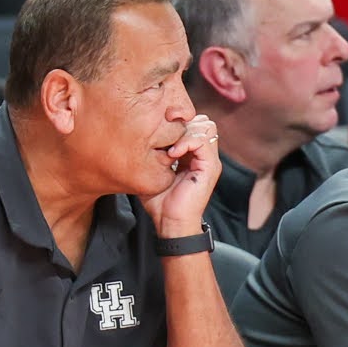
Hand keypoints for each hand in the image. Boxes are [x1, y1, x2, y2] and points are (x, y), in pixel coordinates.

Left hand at [142, 114, 219, 238]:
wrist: (171, 224)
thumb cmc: (160, 203)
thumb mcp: (153, 173)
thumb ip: (152, 155)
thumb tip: (137, 139)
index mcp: (194, 156)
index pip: (194, 124)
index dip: (178, 124)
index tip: (159, 134)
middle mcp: (205, 156)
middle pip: (203, 121)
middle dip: (184, 124)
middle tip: (166, 137)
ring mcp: (209, 161)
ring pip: (206, 126)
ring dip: (185, 132)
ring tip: (169, 148)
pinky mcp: (210, 168)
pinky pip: (203, 141)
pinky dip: (186, 142)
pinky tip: (173, 155)